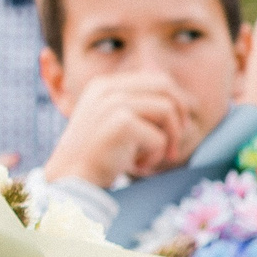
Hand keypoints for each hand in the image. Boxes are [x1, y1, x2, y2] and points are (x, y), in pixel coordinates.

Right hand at [45, 71, 195, 187]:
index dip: (175, 101)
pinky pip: (159, 137)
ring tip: (156, 158)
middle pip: (165, 86)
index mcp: (105, 85)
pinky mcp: (122, 123)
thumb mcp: (112, 121)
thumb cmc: (96, 155)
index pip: (156, 79)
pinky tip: (139, 166)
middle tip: (176, 140)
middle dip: (179, 114)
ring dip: (170, 138)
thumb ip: (138, 106)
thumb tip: (184, 102)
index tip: (177, 128)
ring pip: (167, 110)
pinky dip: (155, 156)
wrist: (71, 178)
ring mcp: (114, 103)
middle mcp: (108, 88)